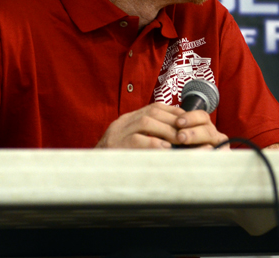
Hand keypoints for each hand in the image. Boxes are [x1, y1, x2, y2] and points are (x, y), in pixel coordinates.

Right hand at [95, 104, 227, 148]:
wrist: (91, 170)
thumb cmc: (116, 160)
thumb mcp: (131, 141)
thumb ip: (148, 135)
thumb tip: (175, 135)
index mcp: (128, 119)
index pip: (155, 107)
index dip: (173, 113)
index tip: (188, 121)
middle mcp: (123, 123)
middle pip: (152, 113)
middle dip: (173, 121)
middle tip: (188, 132)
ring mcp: (118, 134)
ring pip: (146, 123)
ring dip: (166, 130)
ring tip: (180, 140)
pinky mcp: (115, 147)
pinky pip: (136, 140)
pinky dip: (153, 143)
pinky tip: (165, 149)